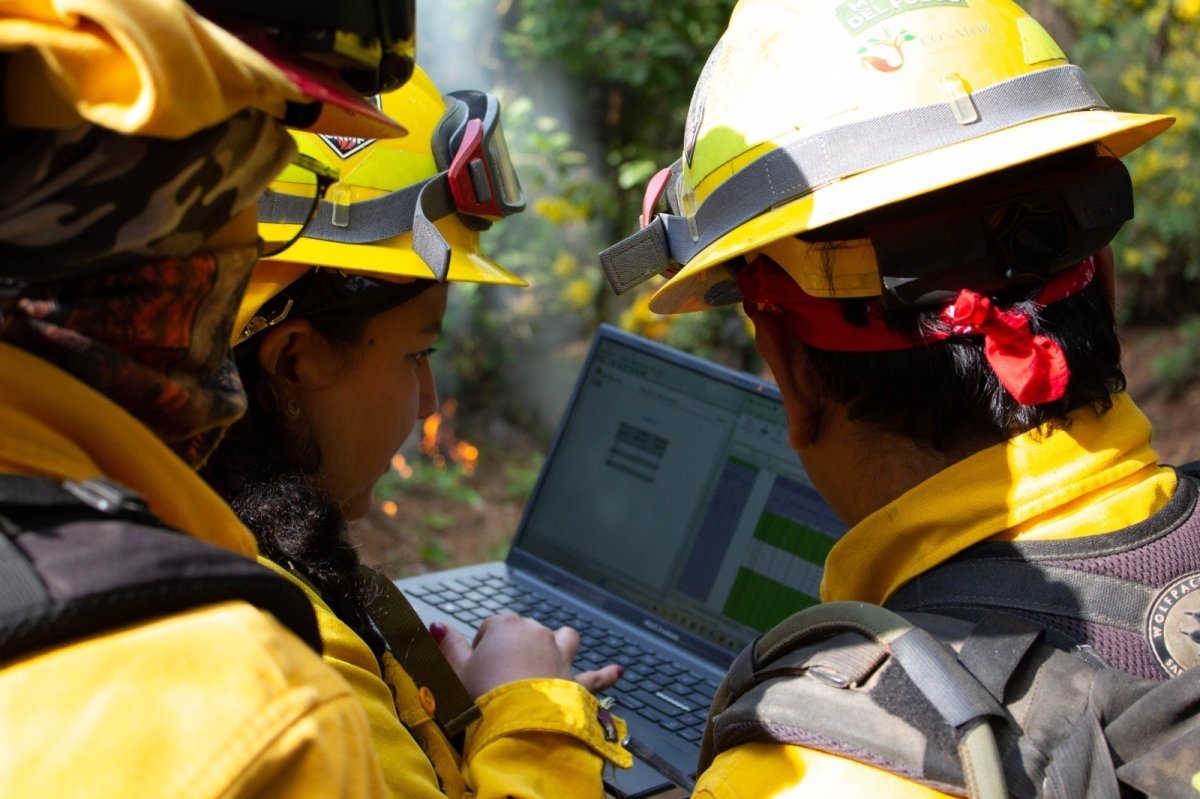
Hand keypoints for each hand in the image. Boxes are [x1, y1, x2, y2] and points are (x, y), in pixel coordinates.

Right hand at [433, 613, 623, 697]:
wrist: (516, 721)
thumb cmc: (483, 695)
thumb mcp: (457, 671)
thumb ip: (448, 646)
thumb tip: (435, 625)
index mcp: (504, 626)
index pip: (490, 627)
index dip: (482, 648)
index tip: (477, 668)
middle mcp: (535, 633)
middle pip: (525, 631)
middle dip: (516, 647)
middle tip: (500, 676)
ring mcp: (559, 655)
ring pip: (563, 638)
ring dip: (559, 644)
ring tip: (554, 654)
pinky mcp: (575, 680)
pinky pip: (595, 675)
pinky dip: (606, 674)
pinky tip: (618, 671)